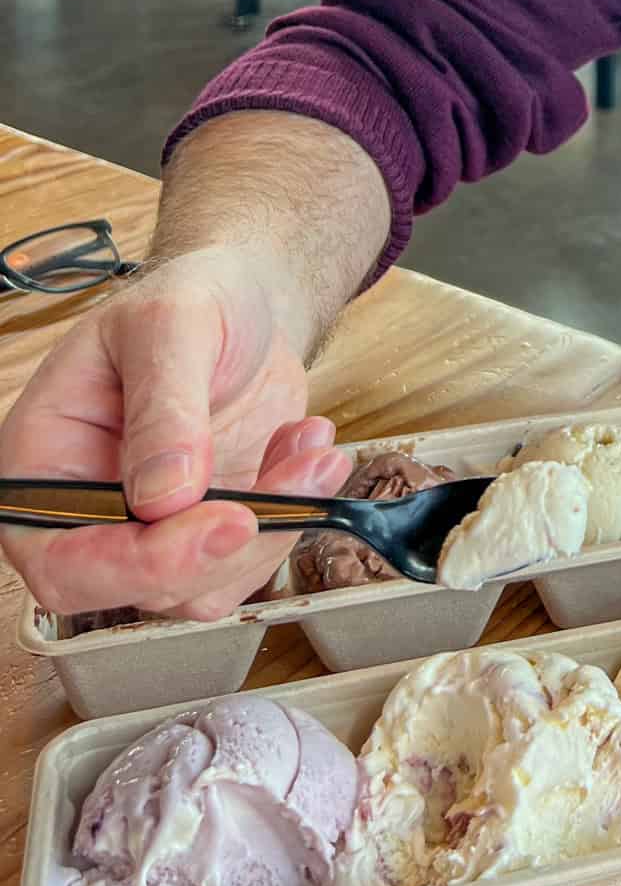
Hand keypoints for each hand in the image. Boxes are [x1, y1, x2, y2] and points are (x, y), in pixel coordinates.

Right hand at [0, 249, 349, 621]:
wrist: (244, 303)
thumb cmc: (190, 298)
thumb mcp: (172, 326)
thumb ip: (164, 407)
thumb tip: (164, 498)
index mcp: (43, 462)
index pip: (60, 558)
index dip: (136, 563)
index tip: (225, 523)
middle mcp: (86, 511)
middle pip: (136, 586)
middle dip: (226, 547)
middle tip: (298, 478)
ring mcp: (149, 528)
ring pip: (202, 586)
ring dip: (275, 527)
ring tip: (312, 443)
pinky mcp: (208, 531)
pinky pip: (249, 560)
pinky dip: (294, 515)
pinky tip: (308, 446)